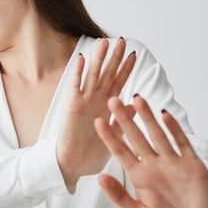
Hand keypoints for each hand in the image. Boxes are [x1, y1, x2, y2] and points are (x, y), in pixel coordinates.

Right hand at [56, 38, 136, 192]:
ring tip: (104, 42)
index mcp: (108, 106)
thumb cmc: (93, 153)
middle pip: (108, 74)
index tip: (134, 54)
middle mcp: (97, 100)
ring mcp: (84, 101)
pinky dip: (79, 73)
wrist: (73, 166)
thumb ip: (123, 119)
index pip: (120, 83)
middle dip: (115, 57)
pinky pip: (76, 86)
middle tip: (122, 41)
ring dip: (99, 59)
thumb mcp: (115, 136)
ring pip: (93, 75)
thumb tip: (133, 102)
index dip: (127, 69)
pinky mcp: (72, 106)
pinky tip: (83, 58)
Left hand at [93, 95, 207, 207]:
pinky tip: (165, 114)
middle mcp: (154, 166)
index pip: (121, 152)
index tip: (97, 121)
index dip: (109, 137)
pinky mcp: (191, 164)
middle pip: (137, 137)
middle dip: (126, 119)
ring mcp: (173, 163)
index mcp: (140, 177)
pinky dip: (174, 129)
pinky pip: (181, 143)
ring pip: (158, 134)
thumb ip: (120, 197)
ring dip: (148, 117)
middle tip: (113, 100)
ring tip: (137, 98)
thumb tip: (100, 178)